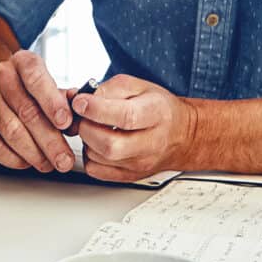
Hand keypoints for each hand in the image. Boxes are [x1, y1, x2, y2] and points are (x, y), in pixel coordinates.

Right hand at [0, 49, 78, 173]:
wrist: (2, 85)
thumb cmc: (30, 87)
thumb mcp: (48, 83)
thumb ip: (64, 98)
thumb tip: (79, 113)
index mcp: (23, 63)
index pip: (36, 78)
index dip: (52, 102)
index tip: (65, 122)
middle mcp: (3, 78)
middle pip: (26, 110)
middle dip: (49, 139)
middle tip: (64, 158)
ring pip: (11, 130)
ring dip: (34, 152)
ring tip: (49, 163)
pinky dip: (14, 157)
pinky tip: (28, 160)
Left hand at [72, 75, 195, 182]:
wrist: (181, 135)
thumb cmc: (158, 108)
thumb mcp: (138, 86)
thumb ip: (111, 89)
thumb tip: (83, 100)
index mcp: (156, 113)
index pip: (125, 117)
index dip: (97, 109)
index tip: (80, 102)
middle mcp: (151, 142)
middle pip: (110, 145)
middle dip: (87, 128)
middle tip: (84, 116)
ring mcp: (141, 163)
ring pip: (100, 158)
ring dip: (87, 141)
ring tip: (94, 127)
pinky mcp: (130, 175)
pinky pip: (97, 171)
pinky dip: (90, 155)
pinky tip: (97, 143)